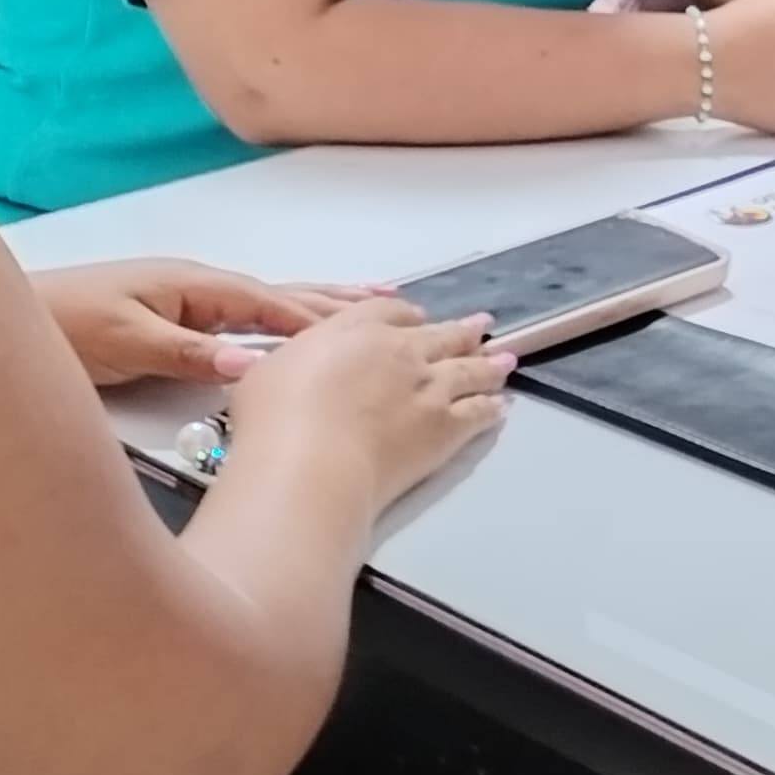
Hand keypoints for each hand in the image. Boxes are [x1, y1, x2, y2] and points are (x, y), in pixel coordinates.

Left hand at [33, 259, 369, 387]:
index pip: (271, 305)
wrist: (13, 317)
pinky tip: (293, 328)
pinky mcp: (176, 322)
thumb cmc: (63, 325)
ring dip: (320, 306)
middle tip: (400, 306)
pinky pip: (245, 320)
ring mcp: (189, 303)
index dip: (321, 321)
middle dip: (339, 302)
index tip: (372, 334)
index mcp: (194, 286)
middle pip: (282, 296)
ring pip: (269, 305)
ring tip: (372, 304)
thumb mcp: (127, 342)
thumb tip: (250, 365)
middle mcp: (199, 288)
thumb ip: (189, 354)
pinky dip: (282, 321)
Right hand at [223, 297, 515, 518]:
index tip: (417, 319)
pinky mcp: (446, 428)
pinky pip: (478, 412)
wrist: (310, 463)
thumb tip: (298, 364)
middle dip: (463, 330)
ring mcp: (429, 388)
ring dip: (489, 364)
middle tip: (483, 325)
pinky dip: (491, 407)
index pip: (389, 312)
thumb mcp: (268, 370)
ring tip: (505, 360)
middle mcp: (400, 351)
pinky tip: (500, 407)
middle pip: (441, 334)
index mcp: (355, 329)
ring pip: (469, 369)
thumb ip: (296, 361)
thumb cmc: (275, 417)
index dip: (408, 315)